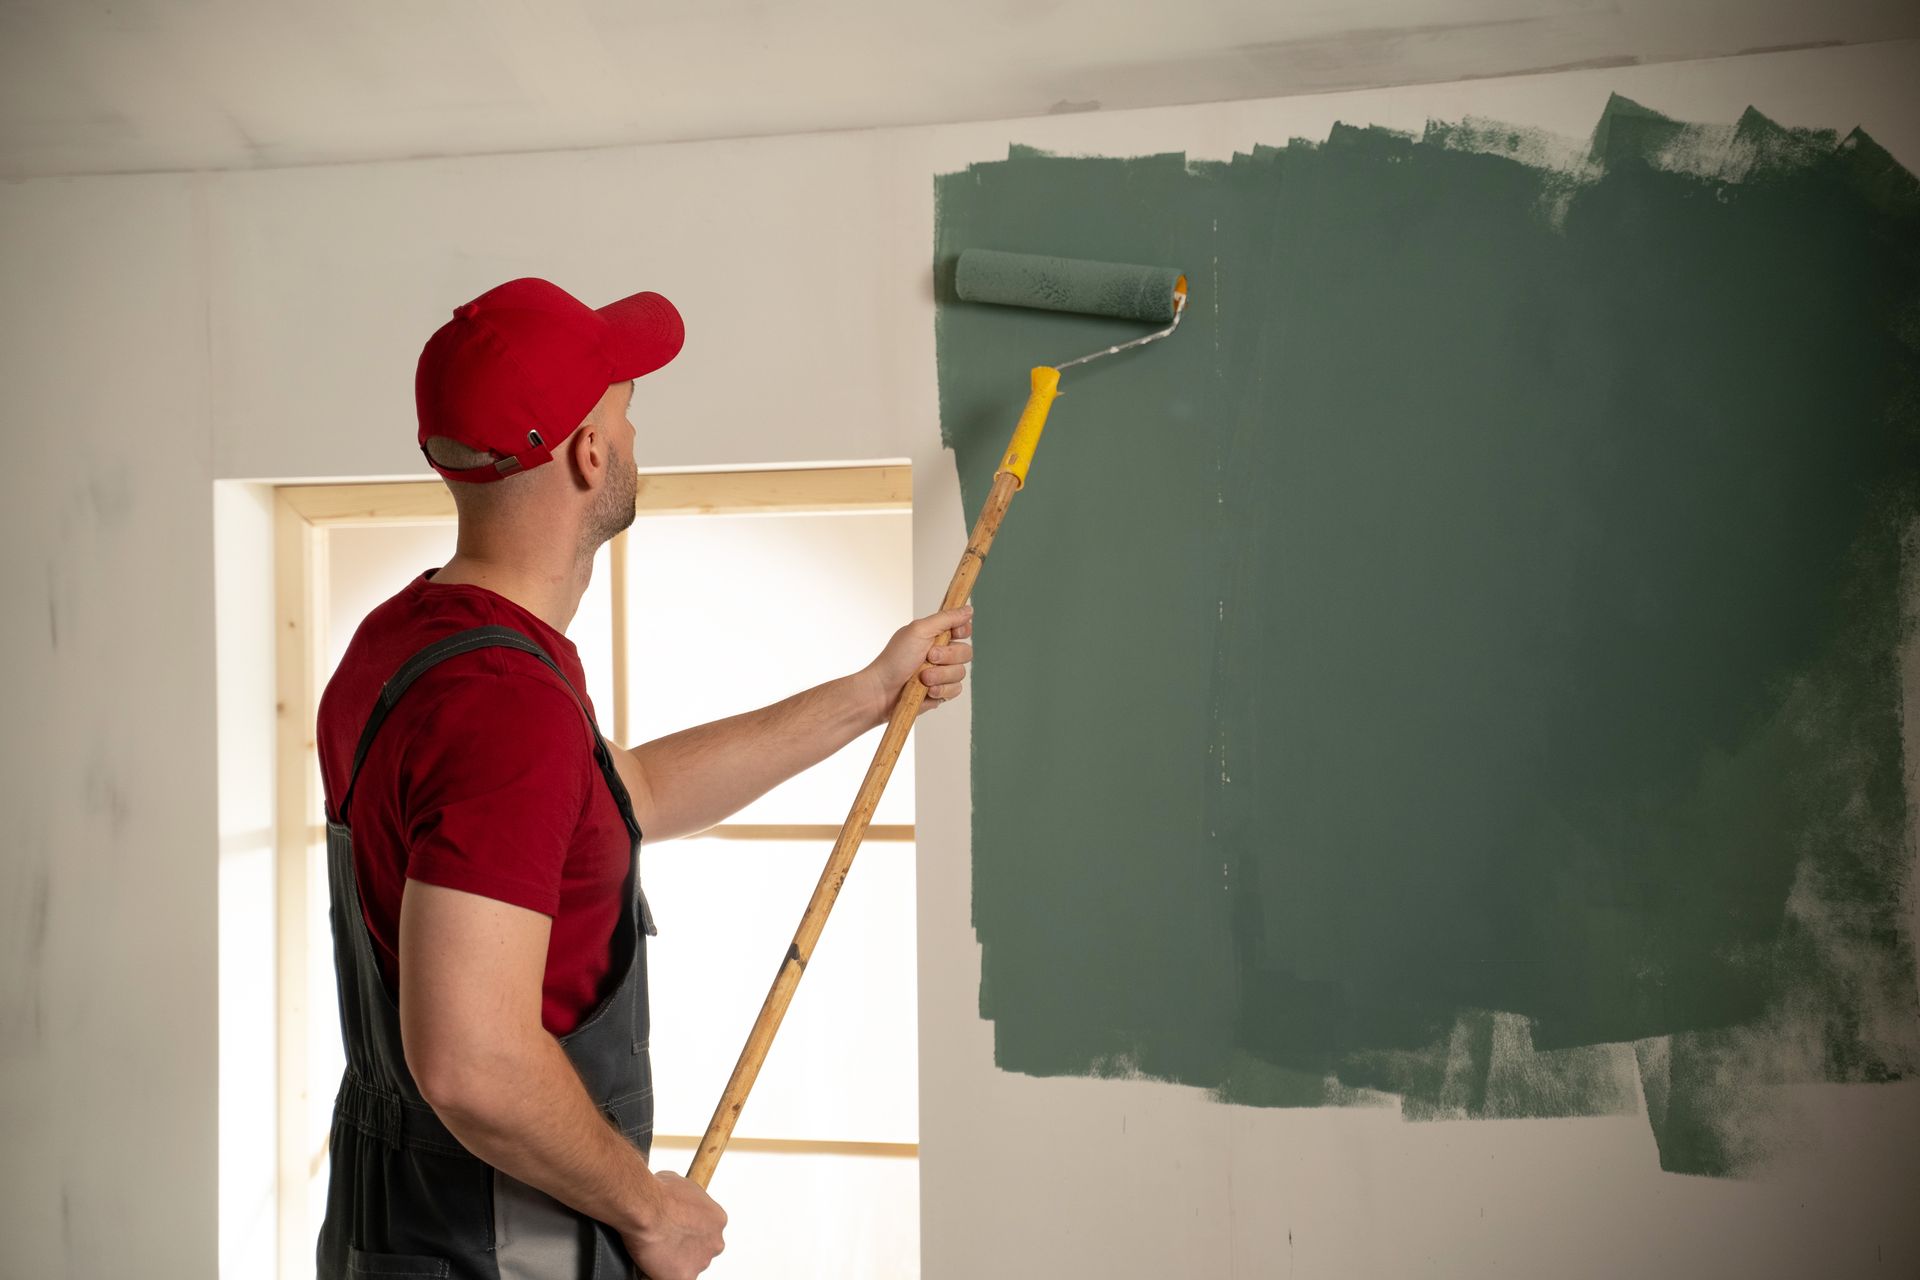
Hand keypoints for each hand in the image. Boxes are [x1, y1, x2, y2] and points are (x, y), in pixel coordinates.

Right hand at [624, 1172, 725, 1279]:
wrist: (646, 1209)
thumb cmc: (660, 1194)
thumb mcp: (679, 1182)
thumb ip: (686, 1197)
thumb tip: (677, 1198)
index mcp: (717, 1220)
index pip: (707, 1230)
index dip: (689, 1230)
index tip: (677, 1229)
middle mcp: (715, 1242)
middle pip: (702, 1250)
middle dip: (686, 1247)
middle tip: (666, 1241)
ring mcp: (701, 1262)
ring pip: (689, 1266)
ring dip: (675, 1261)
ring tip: (655, 1249)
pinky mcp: (685, 1277)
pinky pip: (674, 1278)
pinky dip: (662, 1274)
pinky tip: (651, 1262)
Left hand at [859, 605, 974, 722]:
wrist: (882, 691)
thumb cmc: (895, 659)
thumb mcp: (919, 631)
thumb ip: (946, 619)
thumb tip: (968, 609)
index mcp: (935, 636)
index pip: (963, 629)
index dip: (962, 631)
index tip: (953, 633)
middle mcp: (941, 654)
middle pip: (966, 652)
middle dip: (947, 657)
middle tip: (929, 657)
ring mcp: (942, 674)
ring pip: (960, 673)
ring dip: (940, 676)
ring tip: (922, 678)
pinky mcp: (941, 692)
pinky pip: (955, 690)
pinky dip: (940, 690)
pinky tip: (926, 691)